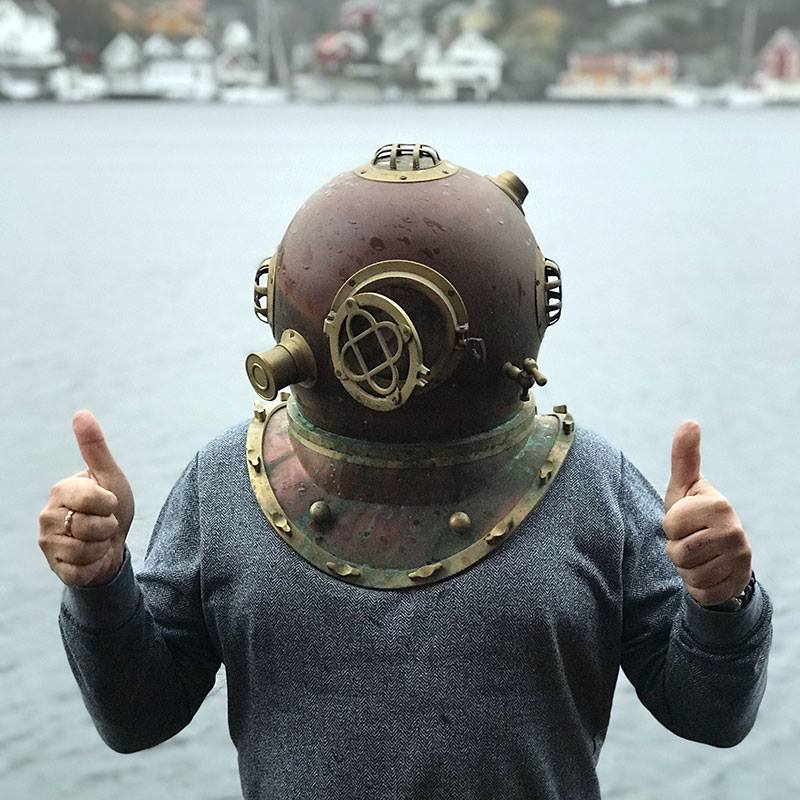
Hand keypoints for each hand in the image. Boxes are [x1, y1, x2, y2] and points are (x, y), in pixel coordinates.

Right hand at [38, 411, 134, 586]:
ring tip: (98, 539)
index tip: (109, 503)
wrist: (113, 544)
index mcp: (61, 491)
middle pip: (91, 526)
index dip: (110, 504)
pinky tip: (91, 558)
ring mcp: (48, 543)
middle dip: (108, 526)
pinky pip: (82, 569)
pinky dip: (95, 565)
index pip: (94, 499)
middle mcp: (47, 516)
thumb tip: (81, 412)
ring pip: (87, 549)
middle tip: (104, 523)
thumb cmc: (112, 506)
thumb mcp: (110, 476)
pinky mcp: (55, 567)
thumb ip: (95, 448)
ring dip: (102, 546)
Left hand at [663, 421, 751, 606]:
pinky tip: (706, 572)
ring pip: (687, 572)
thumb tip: (690, 421)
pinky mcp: (736, 585)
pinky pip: (699, 591)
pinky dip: (696, 585)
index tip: (683, 521)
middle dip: (675, 548)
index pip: (671, 524)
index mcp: (720, 505)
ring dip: (684, 567)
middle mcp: (735, 532)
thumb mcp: (684, 488)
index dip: (670, 525)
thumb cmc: (693, 515)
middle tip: (689, 540)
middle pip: (678, 551)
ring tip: (696, 555)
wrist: (719, 555)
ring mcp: (739, 561)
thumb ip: (684, 457)